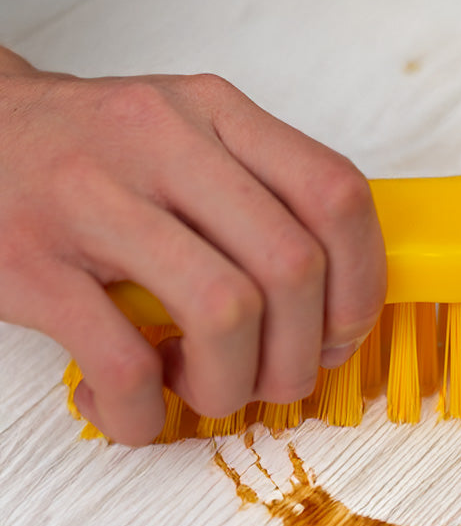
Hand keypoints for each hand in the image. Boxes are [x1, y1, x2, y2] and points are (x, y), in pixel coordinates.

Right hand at [0, 57, 386, 444]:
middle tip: (281, 378)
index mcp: (216, 112)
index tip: (344, 329)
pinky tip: (136, 410)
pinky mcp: (33, 264)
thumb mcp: (188, 133)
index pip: (335, 193)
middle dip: (302, 351)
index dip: (362, 280)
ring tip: (209, 390)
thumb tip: (337, 299)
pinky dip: (144, 413)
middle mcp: (165, 144)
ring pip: (224, 313)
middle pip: (291, 265)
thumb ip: (262, 191)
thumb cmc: (93, 149)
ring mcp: (94, 200)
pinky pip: (123, 362)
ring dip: (232, 383)